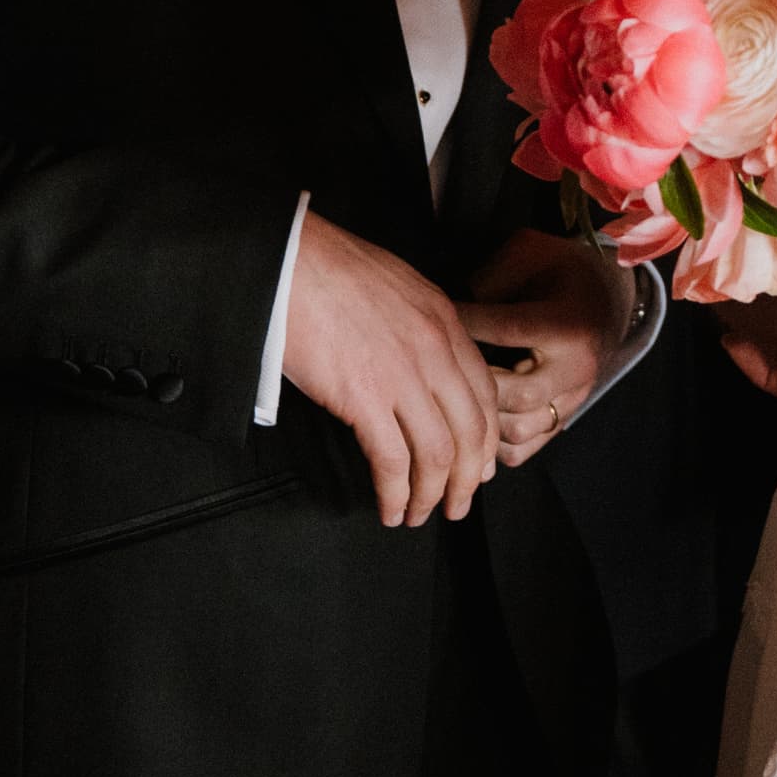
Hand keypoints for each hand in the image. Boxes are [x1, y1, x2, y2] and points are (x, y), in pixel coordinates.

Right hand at [283, 212, 498, 526]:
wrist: (290, 261)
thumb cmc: (329, 268)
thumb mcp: (397, 287)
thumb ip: (419, 326)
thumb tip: (418, 363)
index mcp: (444, 321)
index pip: (484, 392)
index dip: (486, 438)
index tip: (480, 465)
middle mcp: (434, 351)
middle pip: (470, 431)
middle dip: (467, 478)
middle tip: (457, 505)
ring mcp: (403, 376)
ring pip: (438, 453)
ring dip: (431, 494)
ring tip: (418, 515)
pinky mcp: (364, 398)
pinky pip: (393, 461)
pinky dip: (395, 493)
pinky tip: (390, 508)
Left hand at [458, 229, 628, 465]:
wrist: (607, 295)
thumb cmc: (558, 269)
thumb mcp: (530, 253)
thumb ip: (491, 279)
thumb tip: (446, 311)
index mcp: (567, 324)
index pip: (507, 331)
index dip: (464, 326)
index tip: (425, 320)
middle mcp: (575, 369)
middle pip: (516, 393)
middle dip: (470, 383)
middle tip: (435, 370)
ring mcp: (572, 400)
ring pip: (519, 429)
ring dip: (479, 416)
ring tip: (450, 398)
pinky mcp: (563, 420)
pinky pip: (524, 449)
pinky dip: (491, 442)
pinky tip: (470, 418)